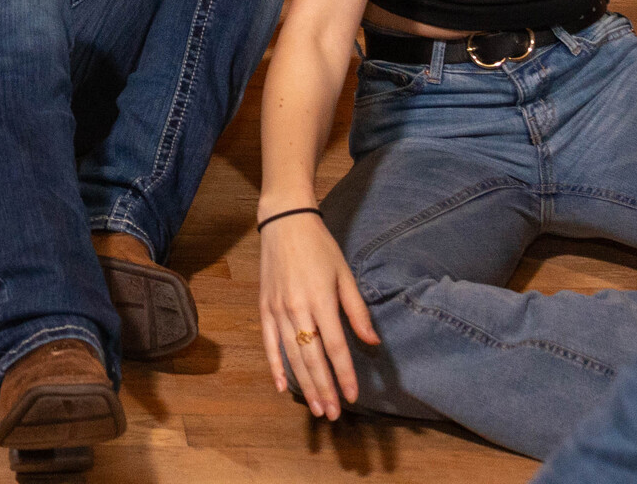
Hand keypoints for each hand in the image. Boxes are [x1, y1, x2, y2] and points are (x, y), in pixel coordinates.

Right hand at [258, 207, 376, 419]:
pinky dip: (274, 366)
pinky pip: (269, 343)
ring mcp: (277, 310)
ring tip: (316, 407)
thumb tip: (372, 342)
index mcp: (320, 301)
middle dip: (324, 389)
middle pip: (312, 359)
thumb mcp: (344, 274)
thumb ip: (357, 311)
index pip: (335, 347)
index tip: (352, 397)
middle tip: (333, 414)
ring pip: (291, 356)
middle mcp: (297, 310)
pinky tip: (281, 386)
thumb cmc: (320, 247)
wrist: (284, 222)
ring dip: (304, 385)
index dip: (345, 374)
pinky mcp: (264, 308)